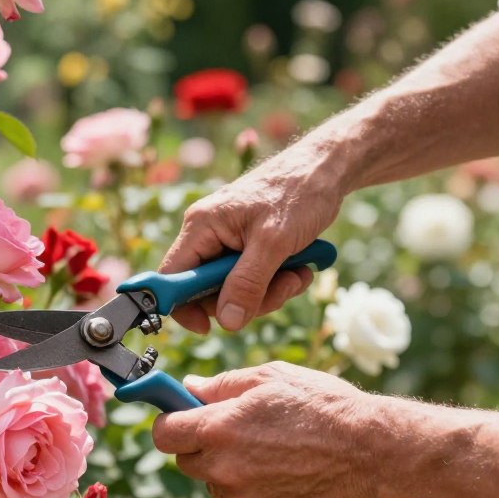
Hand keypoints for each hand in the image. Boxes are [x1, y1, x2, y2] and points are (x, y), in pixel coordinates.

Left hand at [150, 362, 380, 497]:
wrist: (369, 449)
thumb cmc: (321, 404)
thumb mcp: (269, 377)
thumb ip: (220, 384)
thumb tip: (188, 389)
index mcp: (218, 429)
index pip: (163, 433)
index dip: (170, 420)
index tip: (181, 414)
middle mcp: (224, 468)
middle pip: (186, 460)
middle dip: (200, 443)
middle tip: (234, 427)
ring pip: (214, 482)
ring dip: (227, 467)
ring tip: (268, 447)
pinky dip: (251, 487)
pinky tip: (282, 468)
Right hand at [159, 144, 345, 332]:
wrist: (326, 170)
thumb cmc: (298, 192)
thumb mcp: (274, 242)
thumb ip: (247, 283)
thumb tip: (227, 322)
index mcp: (202, 226)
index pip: (172, 277)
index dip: (183, 306)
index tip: (209, 327)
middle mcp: (209, 235)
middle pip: (208, 291)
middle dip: (247, 299)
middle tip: (281, 288)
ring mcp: (229, 242)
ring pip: (236, 291)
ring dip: (270, 292)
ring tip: (297, 274)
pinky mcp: (249, 247)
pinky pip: (254, 281)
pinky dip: (277, 282)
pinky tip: (299, 268)